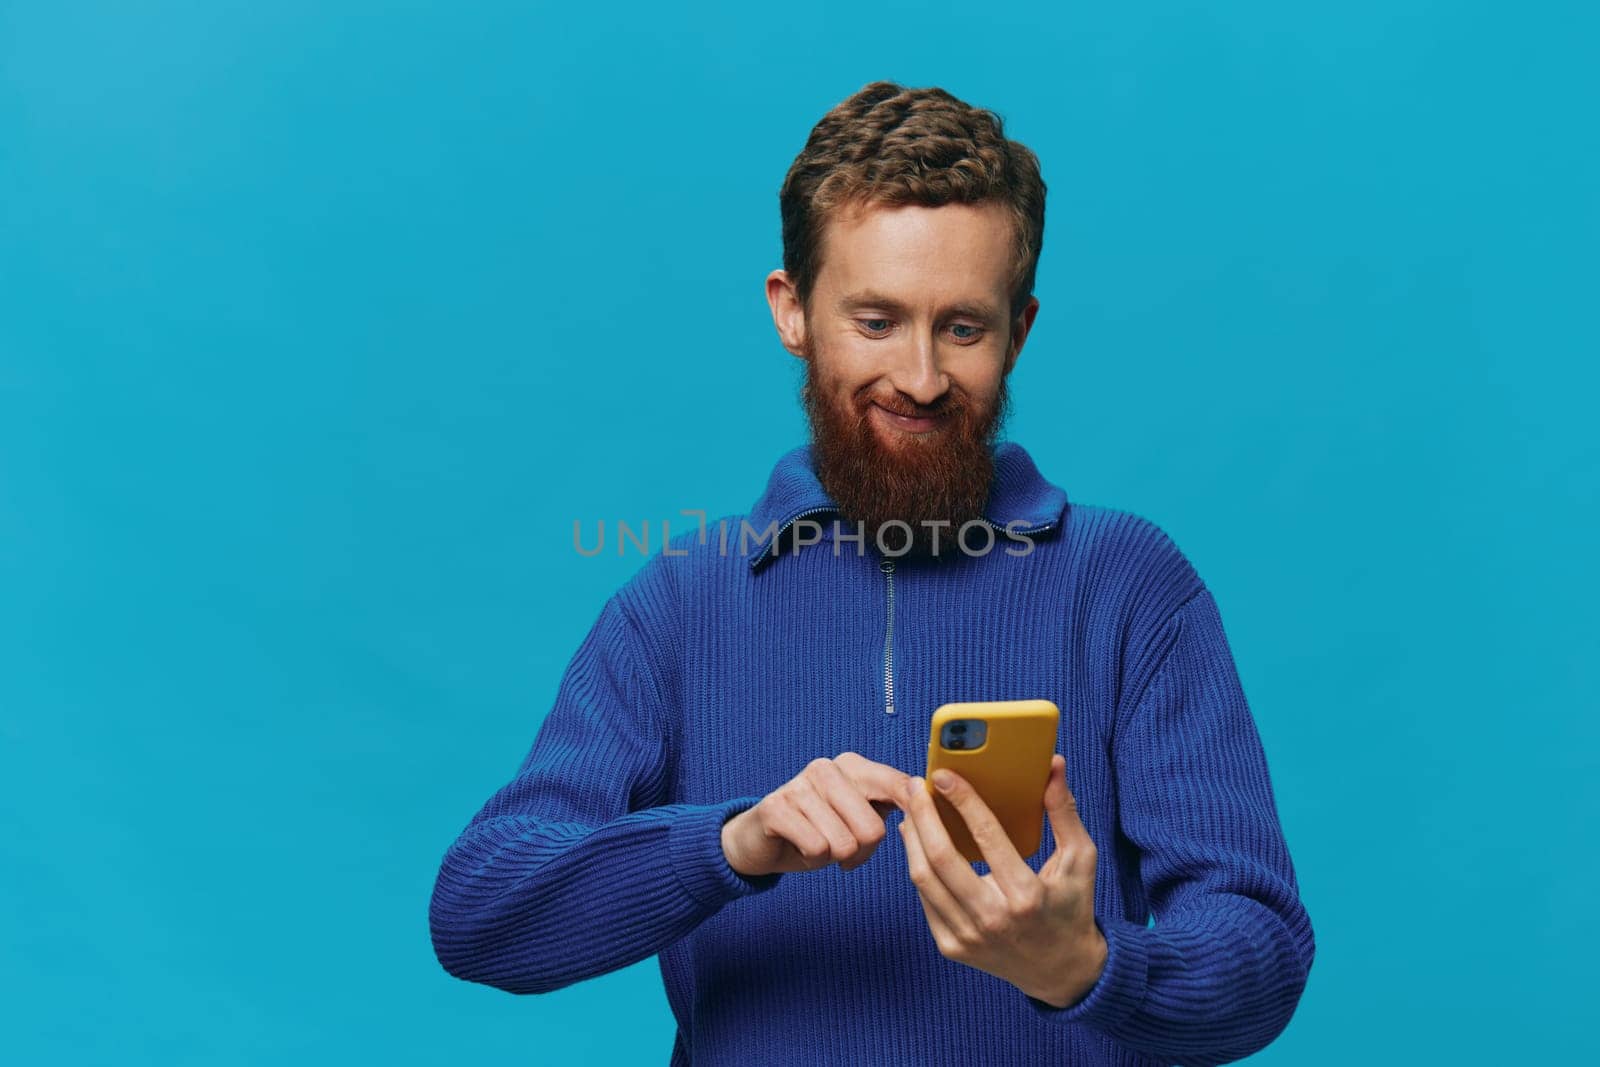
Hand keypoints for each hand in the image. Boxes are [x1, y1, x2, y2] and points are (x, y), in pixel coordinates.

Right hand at [723, 752, 910, 876]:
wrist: (760, 840)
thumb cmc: (818, 830)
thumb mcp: (857, 817)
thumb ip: (887, 807)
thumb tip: (923, 805)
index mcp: (852, 766)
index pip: (898, 786)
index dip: (915, 811)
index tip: (925, 824)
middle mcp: (827, 768)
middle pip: (873, 829)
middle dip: (861, 852)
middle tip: (843, 849)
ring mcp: (799, 785)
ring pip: (844, 844)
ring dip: (833, 856)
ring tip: (819, 844)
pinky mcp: (776, 807)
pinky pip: (817, 848)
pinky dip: (812, 858)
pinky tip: (800, 846)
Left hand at [899, 753, 1107, 1008]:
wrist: (1061, 971)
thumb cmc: (1071, 907)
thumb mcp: (1080, 860)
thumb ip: (1064, 811)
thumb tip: (1053, 765)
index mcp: (1026, 895)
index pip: (987, 837)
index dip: (963, 800)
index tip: (944, 775)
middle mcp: (993, 919)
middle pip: (941, 858)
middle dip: (923, 815)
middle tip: (915, 786)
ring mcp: (968, 937)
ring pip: (924, 879)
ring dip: (912, 839)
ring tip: (912, 810)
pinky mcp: (952, 947)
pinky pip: (925, 900)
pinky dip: (918, 867)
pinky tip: (918, 843)